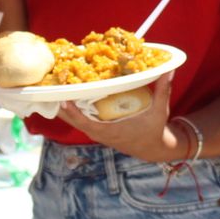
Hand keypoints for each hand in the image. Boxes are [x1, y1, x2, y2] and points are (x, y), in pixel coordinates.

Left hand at [57, 74, 178, 161]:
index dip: (73, 112)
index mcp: (110, 131)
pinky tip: (65, 97)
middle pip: (74, 120)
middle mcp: (100, 133)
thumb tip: (168, 70)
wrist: (153, 148)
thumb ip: (162, 90)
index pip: (85, 123)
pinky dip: (72, 110)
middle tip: (50, 88)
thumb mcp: (160, 111)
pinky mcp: (97, 130)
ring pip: (74, 120)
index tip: (63, 99)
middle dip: (61, 106)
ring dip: (64, 107)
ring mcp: (97, 133)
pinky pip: (80, 119)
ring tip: (52, 90)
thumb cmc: (154, 129)